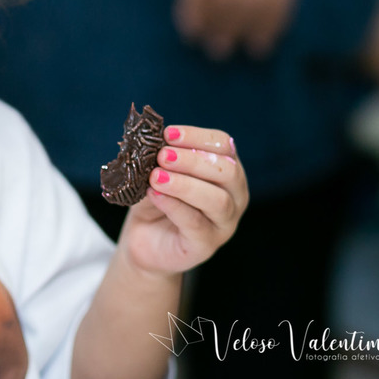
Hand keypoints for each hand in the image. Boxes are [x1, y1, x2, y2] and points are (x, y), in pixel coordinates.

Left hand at [117, 125, 247, 276]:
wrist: (144, 239)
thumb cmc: (156, 199)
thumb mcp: (155, 173)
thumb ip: (159, 159)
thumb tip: (151, 143)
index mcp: (226, 169)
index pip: (224, 145)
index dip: (198, 137)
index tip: (168, 133)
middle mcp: (234, 195)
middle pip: (228, 172)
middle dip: (193, 160)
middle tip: (163, 155)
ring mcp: (224, 223)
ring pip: (217, 200)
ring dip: (185, 184)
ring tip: (156, 176)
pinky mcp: (206, 244)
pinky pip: (196, 223)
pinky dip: (174, 205)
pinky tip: (155, 194)